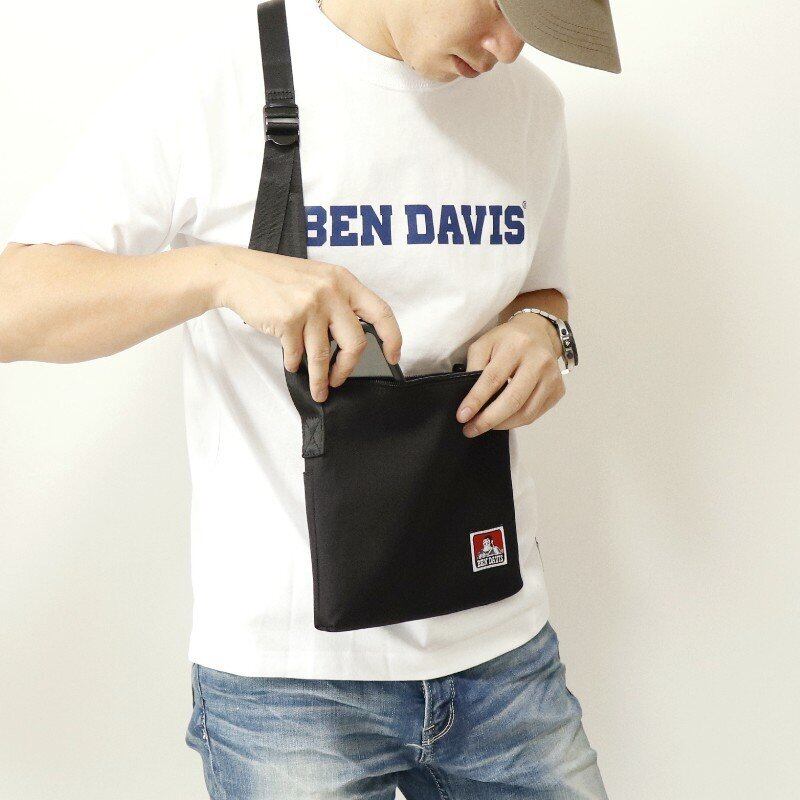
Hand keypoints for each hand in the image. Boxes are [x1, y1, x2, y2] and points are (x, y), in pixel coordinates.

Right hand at [209, 245, 401, 402]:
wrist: (238, 272)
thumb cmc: (277, 278)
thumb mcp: (318, 279)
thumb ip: (339, 302)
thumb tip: (355, 340)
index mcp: (343, 281)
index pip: (380, 312)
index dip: (392, 337)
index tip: (394, 356)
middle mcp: (331, 291)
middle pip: (356, 342)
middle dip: (348, 367)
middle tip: (340, 378)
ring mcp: (309, 305)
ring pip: (324, 354)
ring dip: (321, 378)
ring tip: (320, 389)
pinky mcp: (288, 320)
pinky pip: (297, 353)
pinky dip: (294, 363)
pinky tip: (292, 362)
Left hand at [456, 313, 564, 436]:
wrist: (537, 333)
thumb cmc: (506, 340)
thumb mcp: (483, 344)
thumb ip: (474, 367)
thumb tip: (470, 400)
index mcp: (517, 346)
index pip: (493, 379)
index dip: (476, 400)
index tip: (462, 417)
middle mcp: (539, 361)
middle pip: (513, 400)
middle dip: (489, 420)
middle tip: (470, 430)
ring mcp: (552, 377)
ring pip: (526, 412)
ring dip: (502, 424)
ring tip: (484, 426)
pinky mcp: (558, 390)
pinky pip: (535, 414)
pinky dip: (516, 421)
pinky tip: (503, 418)